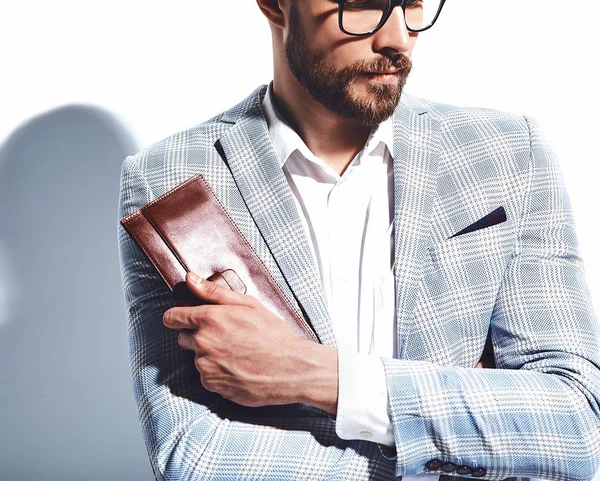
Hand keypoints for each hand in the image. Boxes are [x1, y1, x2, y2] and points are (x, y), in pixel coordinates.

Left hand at [163, 271, 316, 407]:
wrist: (290, 368)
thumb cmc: (273, 334)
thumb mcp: (248, 304)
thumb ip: (213, 292)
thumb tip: (190, 279)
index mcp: (210, 319)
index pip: (172, 318)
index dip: (178, 317)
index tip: (184, 318)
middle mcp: (203, 343)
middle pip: (183, 338)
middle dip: (198, 336)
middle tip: (225, 336)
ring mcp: (206, 366)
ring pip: (197, 358)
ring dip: (209, 356)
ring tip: (237, 353)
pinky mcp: (212, 385)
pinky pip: (207, 377)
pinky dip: (217, 373)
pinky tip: (238, 367)